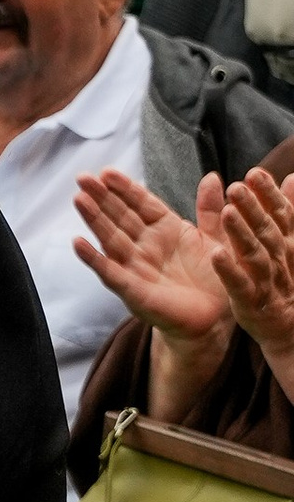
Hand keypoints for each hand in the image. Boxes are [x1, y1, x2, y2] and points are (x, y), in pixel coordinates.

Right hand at [73, 167, 230, 351]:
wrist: (216, 319)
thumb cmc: (214, 279)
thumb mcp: (216, 238)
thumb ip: (209, 209)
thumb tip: (213, 177)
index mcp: (166, 229)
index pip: (141, 203)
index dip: (125, 188)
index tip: (107, 172)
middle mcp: (146, 245)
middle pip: (120, 216)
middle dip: (101, 197)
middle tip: (83, 177)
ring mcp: (136, 267)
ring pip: (111, 238)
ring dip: (94, 219)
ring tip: (79, 199)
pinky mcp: (132, 291)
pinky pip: (110, 272)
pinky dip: (93, 259)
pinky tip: (78, 243)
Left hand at [215, 166, 293, 367]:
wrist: (290, 328)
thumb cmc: (287, 280)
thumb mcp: (289, 244)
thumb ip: (289, 213)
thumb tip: (292, 178)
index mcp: (287, 244)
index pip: (280, 215)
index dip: (269, 194)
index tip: (255, 173)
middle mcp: (280, 259)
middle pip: (267, 230)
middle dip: (253, 208)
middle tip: (237, 186)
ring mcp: (267, 282)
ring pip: (255, 255)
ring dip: (241, 234)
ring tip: (228, 213)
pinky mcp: (252, 303)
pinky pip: (240, 285)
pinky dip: (230, 271)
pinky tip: (216, 255)